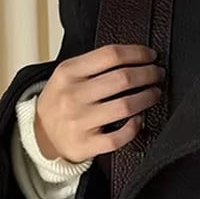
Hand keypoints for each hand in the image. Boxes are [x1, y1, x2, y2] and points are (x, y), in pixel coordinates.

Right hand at [34, 44, 164, 162]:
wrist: (42, 135)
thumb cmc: (61, 102)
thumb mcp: (67, 76)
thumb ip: (93, 65)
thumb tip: (135, 57)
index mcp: (68, 73)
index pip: (110, 55)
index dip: (137, 53)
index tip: (150, 55)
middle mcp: (73, 96)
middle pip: (123, 79)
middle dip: (148, 74)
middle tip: (158, 74)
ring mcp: (80, 121)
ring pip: (126, 106)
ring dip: (147, 97)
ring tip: (154, 93)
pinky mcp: (87, 144)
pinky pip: (120, 136)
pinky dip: (135, 126)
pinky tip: (139, 119)